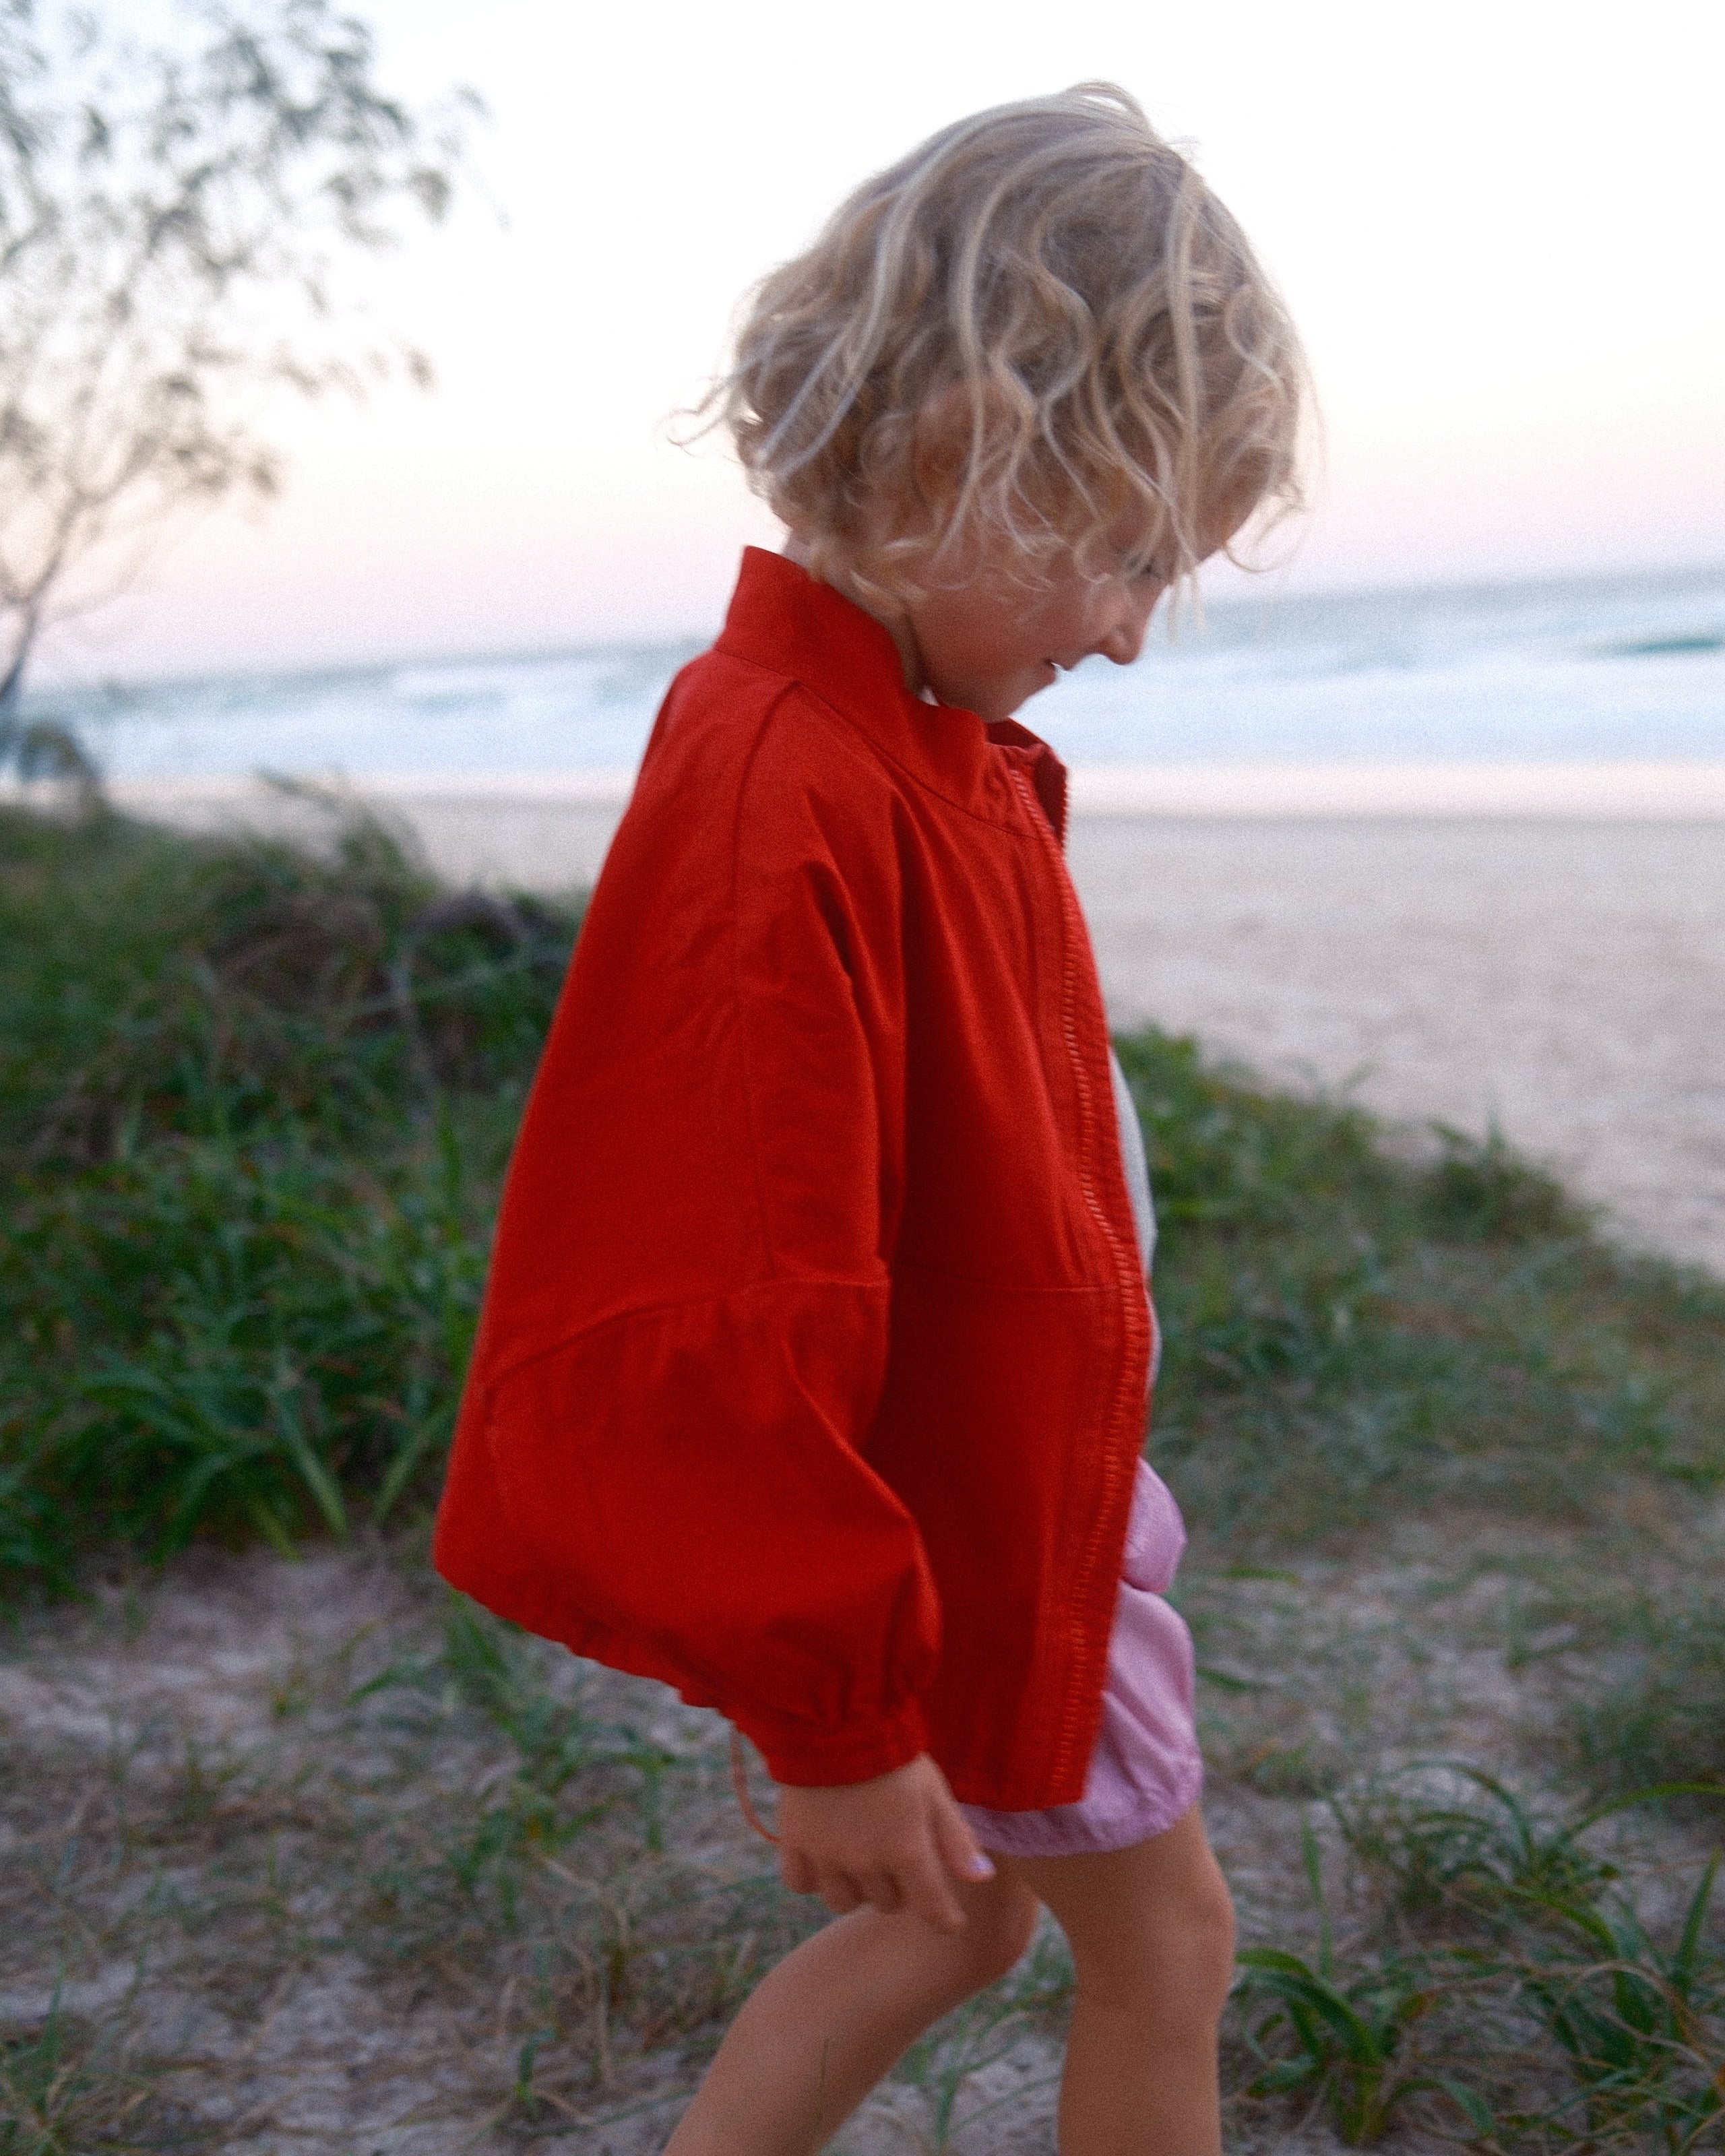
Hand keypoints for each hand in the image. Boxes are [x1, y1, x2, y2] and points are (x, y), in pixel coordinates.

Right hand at [775, 1754, 995, 1932]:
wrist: (834, 1718)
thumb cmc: (893, 1752)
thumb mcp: (934, 1790)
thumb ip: (957, 1839)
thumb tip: (982, 1880)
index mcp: (905, 1850)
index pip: (931, 1908)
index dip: (944, 1919)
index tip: (950, 1920)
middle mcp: (865, 1862)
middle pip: (888, 1903)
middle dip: (900, 1886)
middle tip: (900, 1857)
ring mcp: (826, 1856)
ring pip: (844, 1901)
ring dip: (858, 1887)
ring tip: (862, 1859)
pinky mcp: (793, 1842)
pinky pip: (801, 1883)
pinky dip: (814, 1877)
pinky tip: (825, 1857)